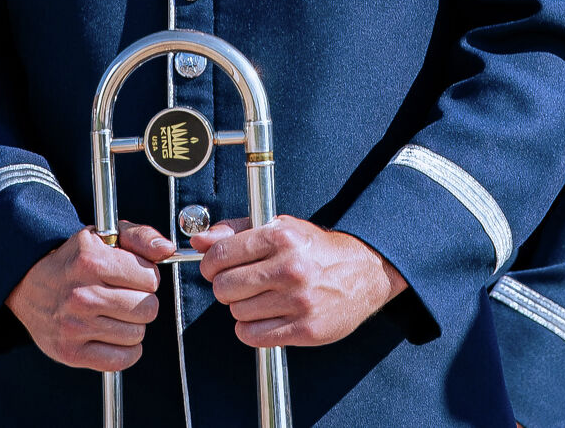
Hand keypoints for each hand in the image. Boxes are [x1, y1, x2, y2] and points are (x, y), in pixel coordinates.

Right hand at [5, 221, 173, 370]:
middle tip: (125, 296)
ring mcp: (75, 326)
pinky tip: (114, 335)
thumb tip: (166, 249)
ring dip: (132, 325)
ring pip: (137, 334)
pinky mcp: (70, 352)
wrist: (27, 284)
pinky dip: (126, 351)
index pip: (151, 279)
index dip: (147, 277)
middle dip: (142, 301)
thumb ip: (141, 237)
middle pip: (147, 309)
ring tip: (114, 313)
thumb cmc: (75, 259)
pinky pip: (121, 360)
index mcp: (92, 262)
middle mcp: (83, 295)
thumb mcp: (106, 236)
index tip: (133, 277)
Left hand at [190, 215, 406, 346]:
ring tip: (262, 298)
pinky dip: (252, 329)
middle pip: (224, 288)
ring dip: (243, 308)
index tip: (216, 268)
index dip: (211, 264)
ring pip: (237, 313)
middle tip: (241, 284)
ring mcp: (299, 301)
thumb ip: (236, 232)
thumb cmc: (316, 250)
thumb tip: (200, 241)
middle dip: (226, 287)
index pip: (220, 255)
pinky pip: (253, 336)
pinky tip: (267, 316)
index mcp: (281, 237)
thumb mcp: (280, 228)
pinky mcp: (305, 329)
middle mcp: (290, 268)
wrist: (364, 272)